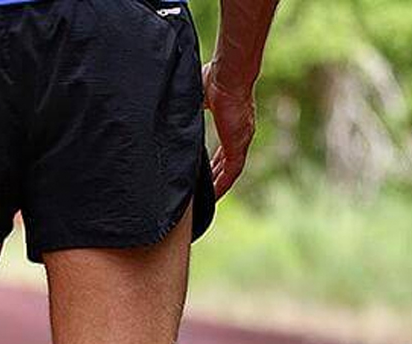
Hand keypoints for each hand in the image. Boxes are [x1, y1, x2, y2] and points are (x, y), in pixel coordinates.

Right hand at [202, 61, 255, 197]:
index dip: (214, 164)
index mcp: (232, 122)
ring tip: (206, 201)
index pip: (223, 149)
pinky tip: (213, 196)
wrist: (228, 74)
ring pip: (230, 171)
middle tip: (202, 193)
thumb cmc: (215, 77)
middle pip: (227, 163)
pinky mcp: (239, 144)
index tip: (203, 174)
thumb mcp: (198, 97)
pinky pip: (232, 172)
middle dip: (215, 178)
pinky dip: (223, 184)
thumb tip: (170, 110)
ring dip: (219, 185)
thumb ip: (189, 107)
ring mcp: (241, 139)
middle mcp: (239, 133)